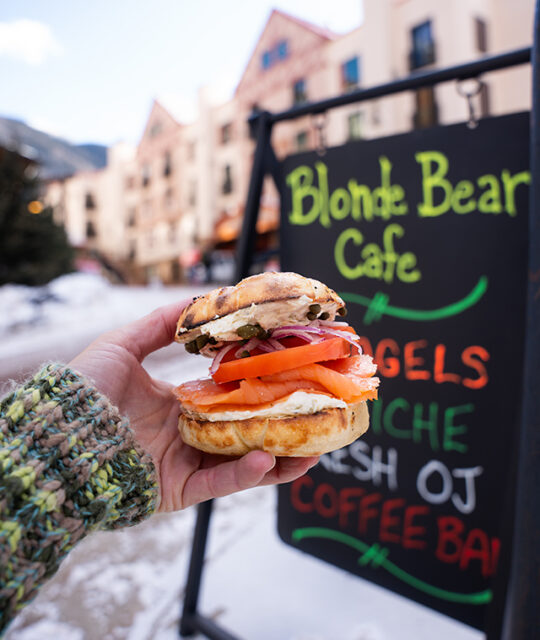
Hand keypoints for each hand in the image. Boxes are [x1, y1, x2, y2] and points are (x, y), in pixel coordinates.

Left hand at [69, 301, 318, 511]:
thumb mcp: (122, 345)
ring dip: (281, 458)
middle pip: (246, 432)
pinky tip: (268, 459)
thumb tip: (193, 300)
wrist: (57, 432)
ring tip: (315, 446)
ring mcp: (186, 464)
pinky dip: (245, 475)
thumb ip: (157, 325)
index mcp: (179, 404)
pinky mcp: (179, 491)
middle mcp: (188, 435)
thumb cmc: (88, 389)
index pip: (230, 398)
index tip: (291, 374)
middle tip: (317, 414)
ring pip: (243, 464)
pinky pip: (219, 485)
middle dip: (283, 426)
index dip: (261, 388)